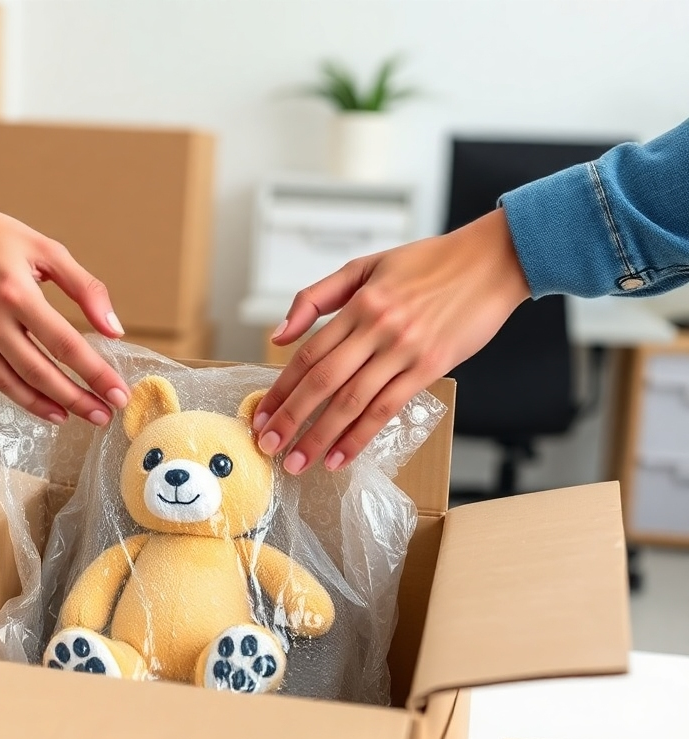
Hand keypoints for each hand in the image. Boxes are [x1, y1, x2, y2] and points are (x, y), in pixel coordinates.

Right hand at [0, 152, 129, 425]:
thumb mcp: (44, 249)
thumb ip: (84, 288)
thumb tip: (114, 328)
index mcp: (17, 292)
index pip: (65, 344)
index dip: (95, 373)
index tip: (119, 391)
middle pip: (43, 371)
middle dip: (79, 398)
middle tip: (107, 414)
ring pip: (19, 383)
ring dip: (54, 405)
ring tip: (83, 417)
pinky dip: (25, 398)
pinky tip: (50, 408)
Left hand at [252, 209, 531, 472]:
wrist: (493, 261)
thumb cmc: (431, 262)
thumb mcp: (367, 265)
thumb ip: (318, 297)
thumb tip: (280, 334)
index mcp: (360, 303)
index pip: (308, 354)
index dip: (281, 388)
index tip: (262, 414)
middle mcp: (378, 328)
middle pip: (322, 381)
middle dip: (291, 418)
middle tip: (268, 444)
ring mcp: (404, 350)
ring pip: (351, 401)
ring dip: (320, 436)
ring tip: (298, 461)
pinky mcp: (430, 367)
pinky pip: (387, 408)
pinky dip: (360, 436)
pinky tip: (340, 456)